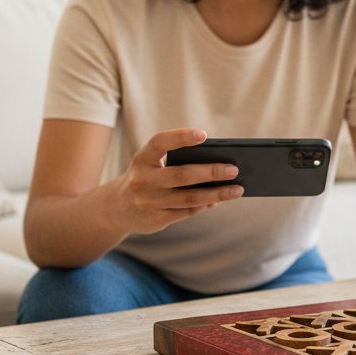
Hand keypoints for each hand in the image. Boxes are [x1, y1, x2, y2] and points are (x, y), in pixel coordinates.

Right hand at [114, 127, 243, 234]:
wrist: (118, 208)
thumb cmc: (146, 176)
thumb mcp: (151, 164)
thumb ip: (175, 160)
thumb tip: (217, 163)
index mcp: (142, 159)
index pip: (159, 143)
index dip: (180, 137)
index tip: (204, 134)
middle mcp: (142, 180)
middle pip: (181, 175)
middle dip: (211, 172)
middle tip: (234, 169)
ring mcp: (148, 202)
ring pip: (189, 198)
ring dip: (216, 194)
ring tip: (237, 189)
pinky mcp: (156, 220)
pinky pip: (187, 212)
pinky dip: (205, 205)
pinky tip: (219, 199)